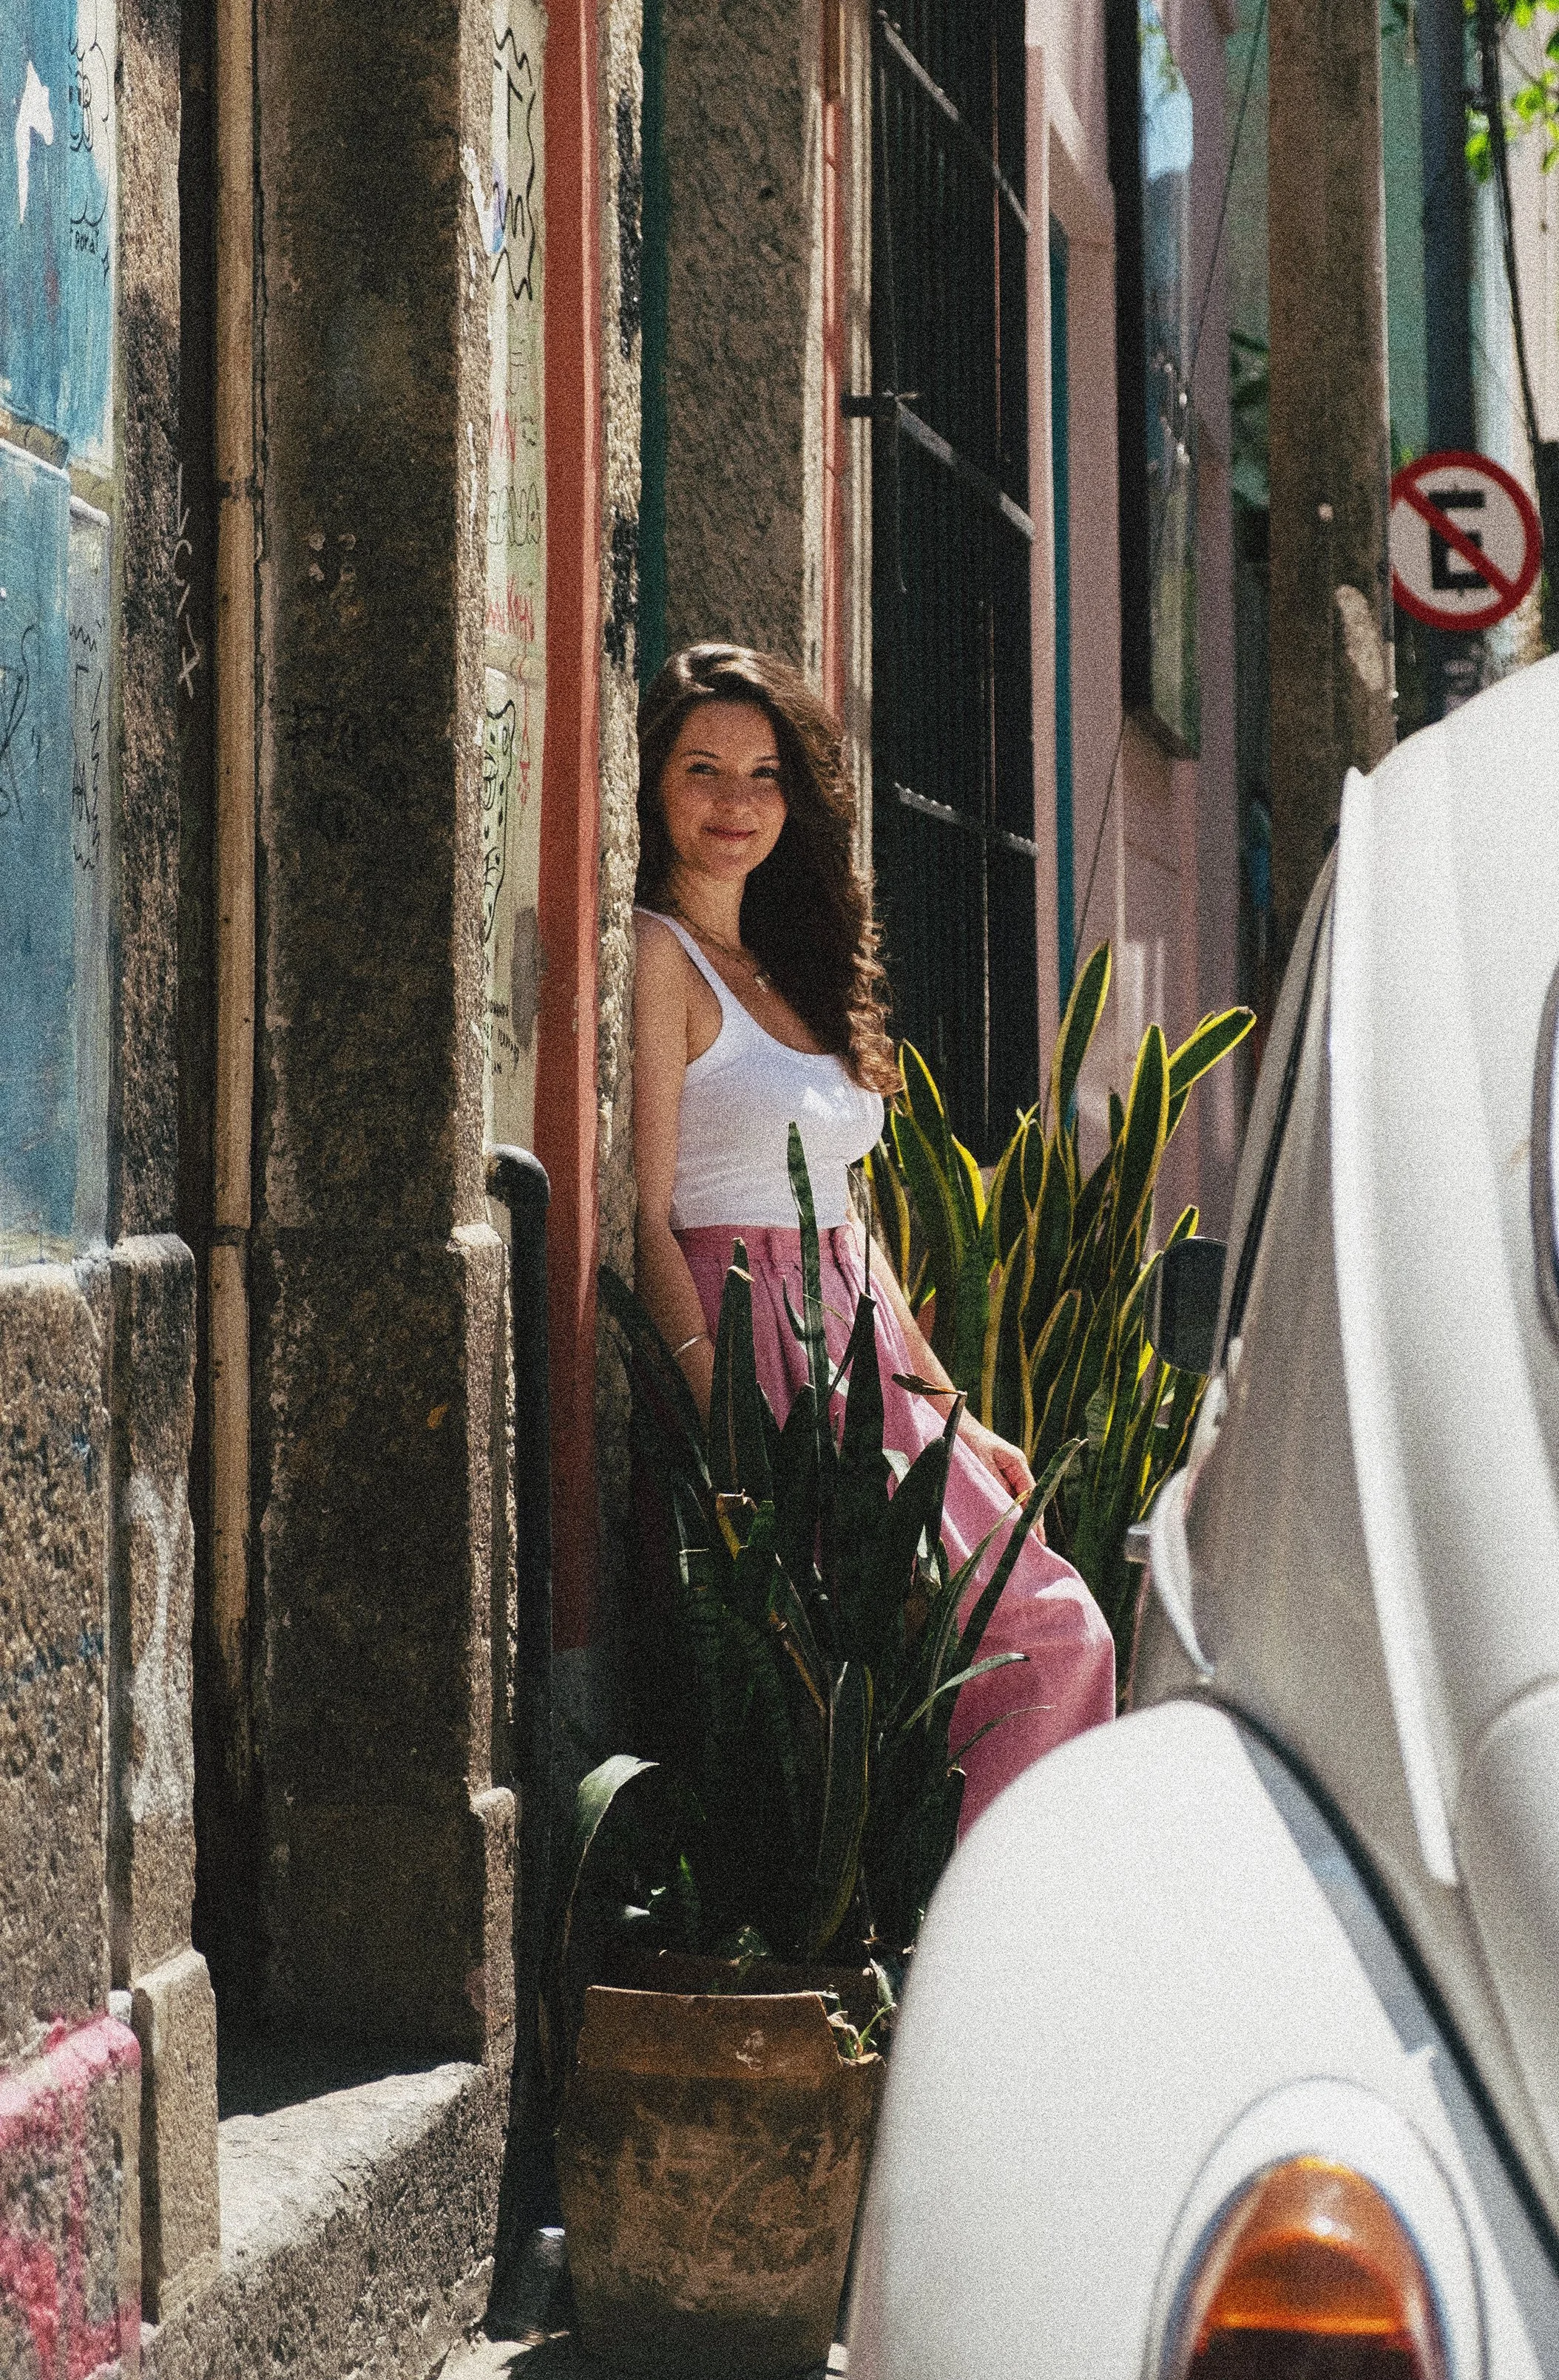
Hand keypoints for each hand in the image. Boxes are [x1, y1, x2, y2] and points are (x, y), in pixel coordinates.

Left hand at [957, 1412, 1045, 1535]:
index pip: (1031, 1493)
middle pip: (1026, 1499)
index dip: (1035, 1515)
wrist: (952, 1425)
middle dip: (1029, 1521)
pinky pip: (1001, 1496)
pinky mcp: (992, 1477)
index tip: (1038, 1536)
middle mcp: (1013, 1469)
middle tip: (1034, 1545)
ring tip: (1021, 1542)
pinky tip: (1004, 1526)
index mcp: (1016, 1462)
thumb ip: (996, 1484)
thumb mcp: (982, 1463)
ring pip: (1014, 1500)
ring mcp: (1004, 1473)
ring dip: (1016, 1517)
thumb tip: (1009, 1509)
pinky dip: (1004, 1510)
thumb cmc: (967, 1440)